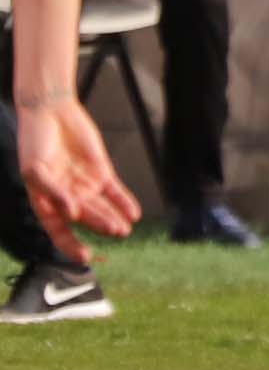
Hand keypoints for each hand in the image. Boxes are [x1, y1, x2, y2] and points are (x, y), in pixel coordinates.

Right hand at [19, 94, 136, 263]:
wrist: (51, 113)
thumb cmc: (34, 142)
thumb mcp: (34, 169)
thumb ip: (52, 192)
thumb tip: (71, 214)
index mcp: (45, 201)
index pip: (58, 230)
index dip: (70, 245)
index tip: (85, 257)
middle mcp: (67, 197)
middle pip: (86, 218)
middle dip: (100, 226)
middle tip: (116, 232)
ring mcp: (85, 185)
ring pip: (102, 207)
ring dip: (114, 218)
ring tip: (125, 228)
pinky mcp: (101, 172)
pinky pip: (115, 191)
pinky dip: (124, 202)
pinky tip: (134, 213)